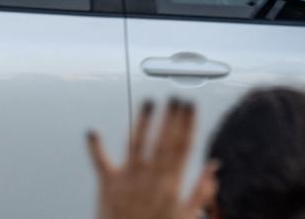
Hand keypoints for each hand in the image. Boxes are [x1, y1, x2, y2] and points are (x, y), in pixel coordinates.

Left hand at [89, 100, 216, 218]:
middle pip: (163, 141)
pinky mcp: (108, 186)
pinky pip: (101, 163)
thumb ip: (201, 192)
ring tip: (149, 102)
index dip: (187, 123)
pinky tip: (92, 132)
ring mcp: (129, 180)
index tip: (190, 106)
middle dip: (170, 117)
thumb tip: (213, 168)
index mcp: (172, 185)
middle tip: (174, 97)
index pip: (182, 147)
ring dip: (143, 122)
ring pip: (137, 144)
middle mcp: (151, 179)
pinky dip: (95, 147)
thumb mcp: (186, 216)